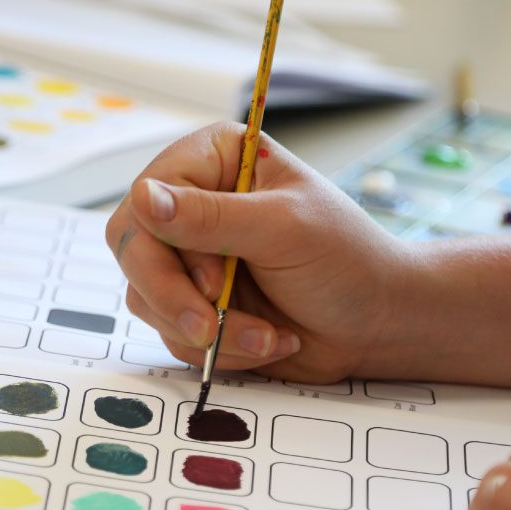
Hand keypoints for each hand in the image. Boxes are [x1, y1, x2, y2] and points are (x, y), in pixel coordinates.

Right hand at [104, 122, 414, 382]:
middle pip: (134, 249)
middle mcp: (193, 205)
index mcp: (215, 161)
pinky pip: (171, 331)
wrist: (376, 324)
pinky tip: (265, 340)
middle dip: (174, 297)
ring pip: (147, 296)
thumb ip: (210, 216)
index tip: (211, 280)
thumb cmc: (346, 261)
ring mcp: (190, 258)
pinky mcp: (194, 304)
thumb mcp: (282, 229)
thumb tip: (143, 199)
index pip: (148, 196)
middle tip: (210, 326)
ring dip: (205, 329)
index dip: (168, 245)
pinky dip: (217, 348)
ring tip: (264, 334)